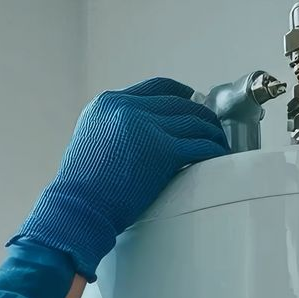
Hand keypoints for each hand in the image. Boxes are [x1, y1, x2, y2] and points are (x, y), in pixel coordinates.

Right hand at [11, 77, 228, 278]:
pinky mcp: (162, 150)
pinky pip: (199, 145)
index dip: (180, 94)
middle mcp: (126, 108)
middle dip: (202, 115)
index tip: (193, 101)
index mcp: (108, 103)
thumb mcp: (92, 142)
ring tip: (220, 144)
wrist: (78, 209)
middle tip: (214, 128)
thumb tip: (145, 135)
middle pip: (180, 102)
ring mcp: (145, 126)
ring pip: (194, 120)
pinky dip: (213, 150)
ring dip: (212, 132)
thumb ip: (116, 129)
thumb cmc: (82, 191)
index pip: (156, 87)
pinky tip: (219, 156)